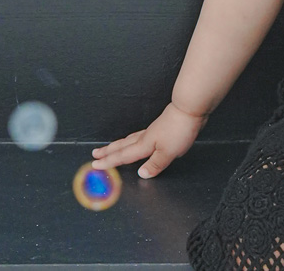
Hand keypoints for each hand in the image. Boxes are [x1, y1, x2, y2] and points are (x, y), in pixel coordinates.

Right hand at [91, 100, 206, 178]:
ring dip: (118, 145)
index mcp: (144, 144)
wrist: (189, 109)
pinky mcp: (160, 128)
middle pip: (122, 146)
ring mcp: (152, 131)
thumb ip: (155, 164)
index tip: (95, 165)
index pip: (123, 156)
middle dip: (108, 151)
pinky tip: (137, 141)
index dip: (109, 162)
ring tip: (110, 148)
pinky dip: (132, 140)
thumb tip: (141, 174)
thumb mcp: (168, 152)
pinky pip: (139, 136)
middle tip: (95, 154)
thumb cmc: (179, 129)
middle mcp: (145, 137)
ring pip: (129, 140)